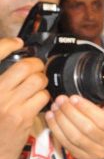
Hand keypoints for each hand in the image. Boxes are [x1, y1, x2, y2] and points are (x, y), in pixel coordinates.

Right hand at [0, 37, 48, 158]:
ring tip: (37, 87)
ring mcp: (7, 104)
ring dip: (42, 82)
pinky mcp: (21, 116)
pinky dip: (44, 97)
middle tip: (36, 69)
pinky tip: (38, 102)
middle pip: (24, 67)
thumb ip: (2, 81)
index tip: (17, 42)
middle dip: (36, 66)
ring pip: (37, 81)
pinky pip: (43, 97)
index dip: (7, 44)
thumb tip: (13, 54)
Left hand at [45, 93, 103, 158]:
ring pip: (75, 137)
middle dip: (70, 113)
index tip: (74, 98)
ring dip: (61, 121)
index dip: (86, 109)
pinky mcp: (85, 157)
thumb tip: (91, 85)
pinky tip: (51, 119)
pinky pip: (68, 145)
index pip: (103, 121)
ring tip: (54, 108)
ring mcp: (98, 153)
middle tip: (60, 100)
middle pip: (87, 129)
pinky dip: (57, 131)